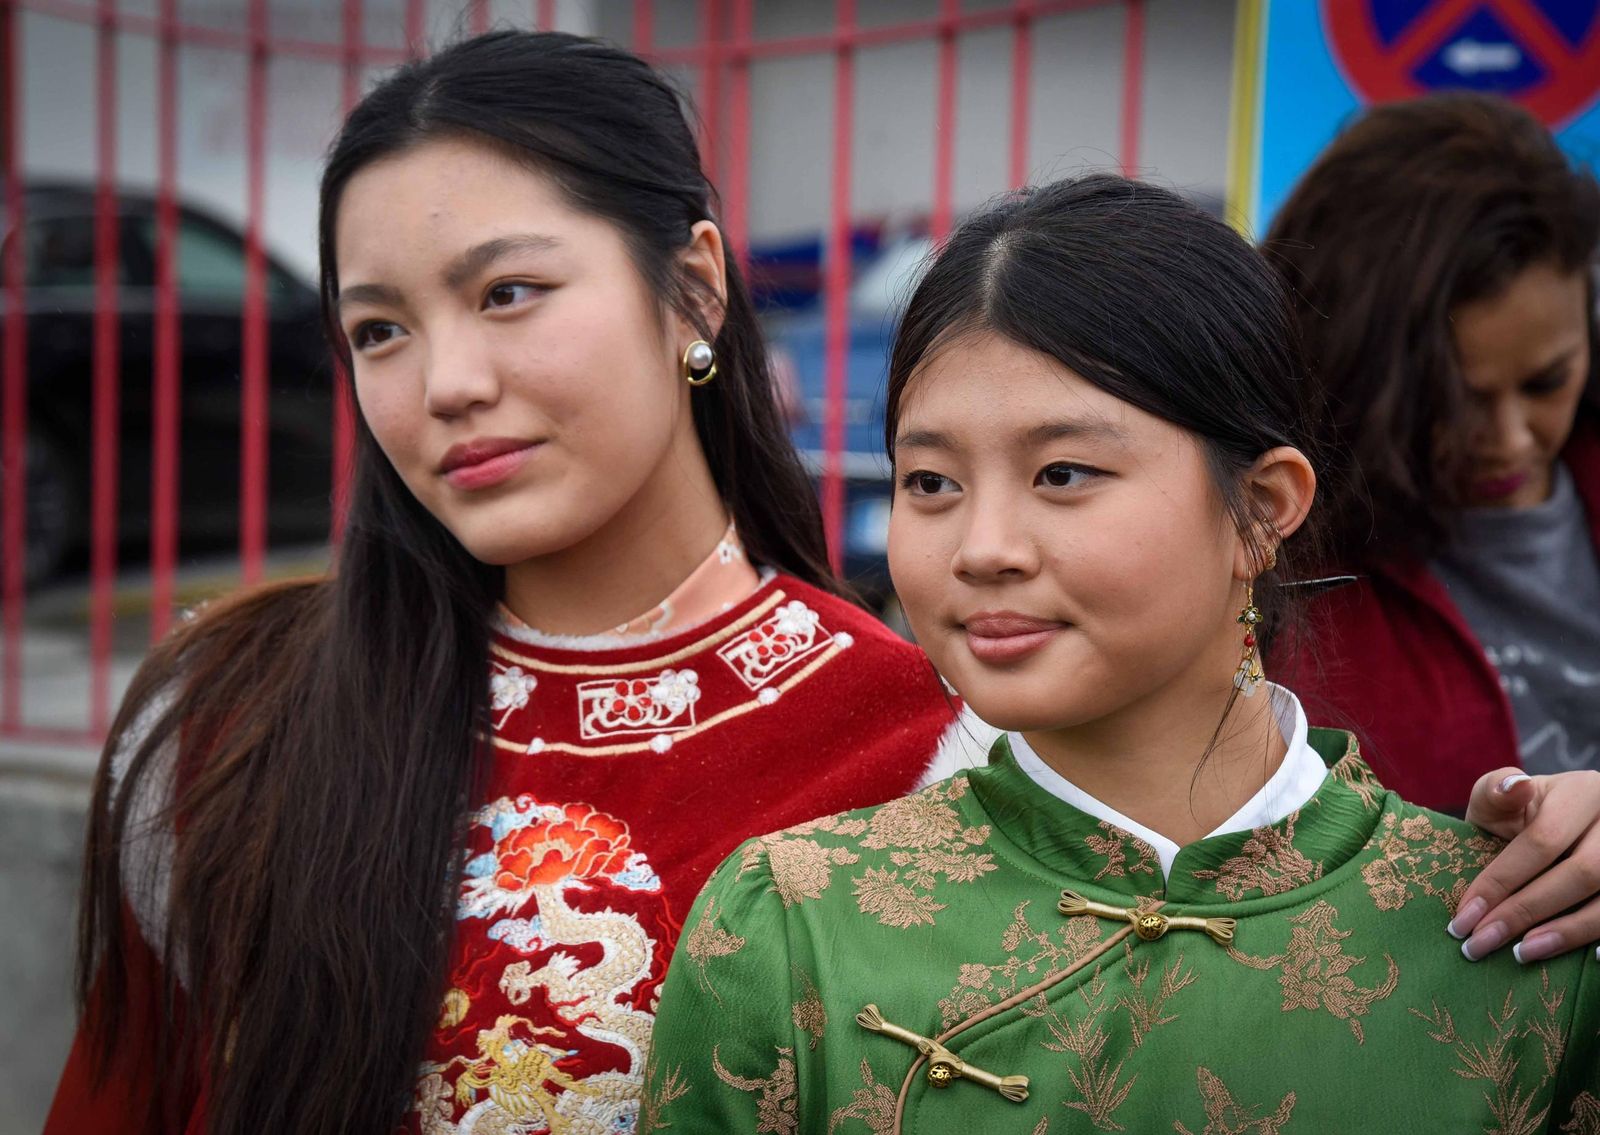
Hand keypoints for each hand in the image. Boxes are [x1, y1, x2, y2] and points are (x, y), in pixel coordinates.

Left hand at [1453, 767, 1599, 962]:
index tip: (1463, 918)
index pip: (1542, 842)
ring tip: (1521, 954)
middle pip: (1580, 874)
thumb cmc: (1518, 814)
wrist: (1558, 824)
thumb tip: (1514, 786)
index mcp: (1582, 793)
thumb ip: (1495, 791)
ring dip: (1566, 933)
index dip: (1501, 881)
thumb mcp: (1499, 797)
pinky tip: (1589, 960)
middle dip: (1524, 912)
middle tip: (1481, 943)